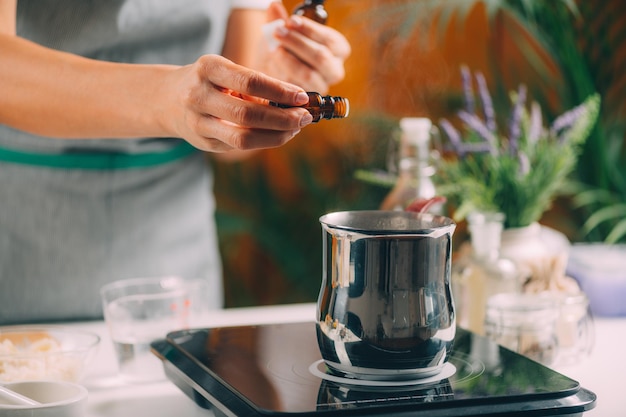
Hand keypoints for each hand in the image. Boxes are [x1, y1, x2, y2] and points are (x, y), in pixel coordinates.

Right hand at [163, 54, 312, 152]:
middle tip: (305, 117)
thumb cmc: (209, 82)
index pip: (250, 81)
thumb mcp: (225, 71)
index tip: (302, 97)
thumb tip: (295, 101)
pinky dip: (264, 141)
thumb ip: (255, 84)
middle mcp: (199, 95)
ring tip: (295, 129)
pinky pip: (239, 146)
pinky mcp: (203, 142)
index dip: (280, 91)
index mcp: (208, 68)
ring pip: (243, 137)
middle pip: (248, 114)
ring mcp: (198, 122)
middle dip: (282, 118)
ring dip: (276, 136)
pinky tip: (279, 134)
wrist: (167, 99)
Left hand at [262, 2, 350, 92]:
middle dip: (298, 43)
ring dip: (289, 60)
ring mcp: (321, 87)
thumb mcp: (281, 31)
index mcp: (337, 49)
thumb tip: (274, 6)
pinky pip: (296, 90)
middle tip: (277, 32)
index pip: (331, 40)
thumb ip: (279, 19)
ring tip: (273, 49)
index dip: (310, 30)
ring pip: (309, 75)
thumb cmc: (282, 48)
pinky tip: (272, 65)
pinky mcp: (307, 101)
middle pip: (322, 57)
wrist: (271, 71)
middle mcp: (334, 70)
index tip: (290, 21)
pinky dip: (283, 76)